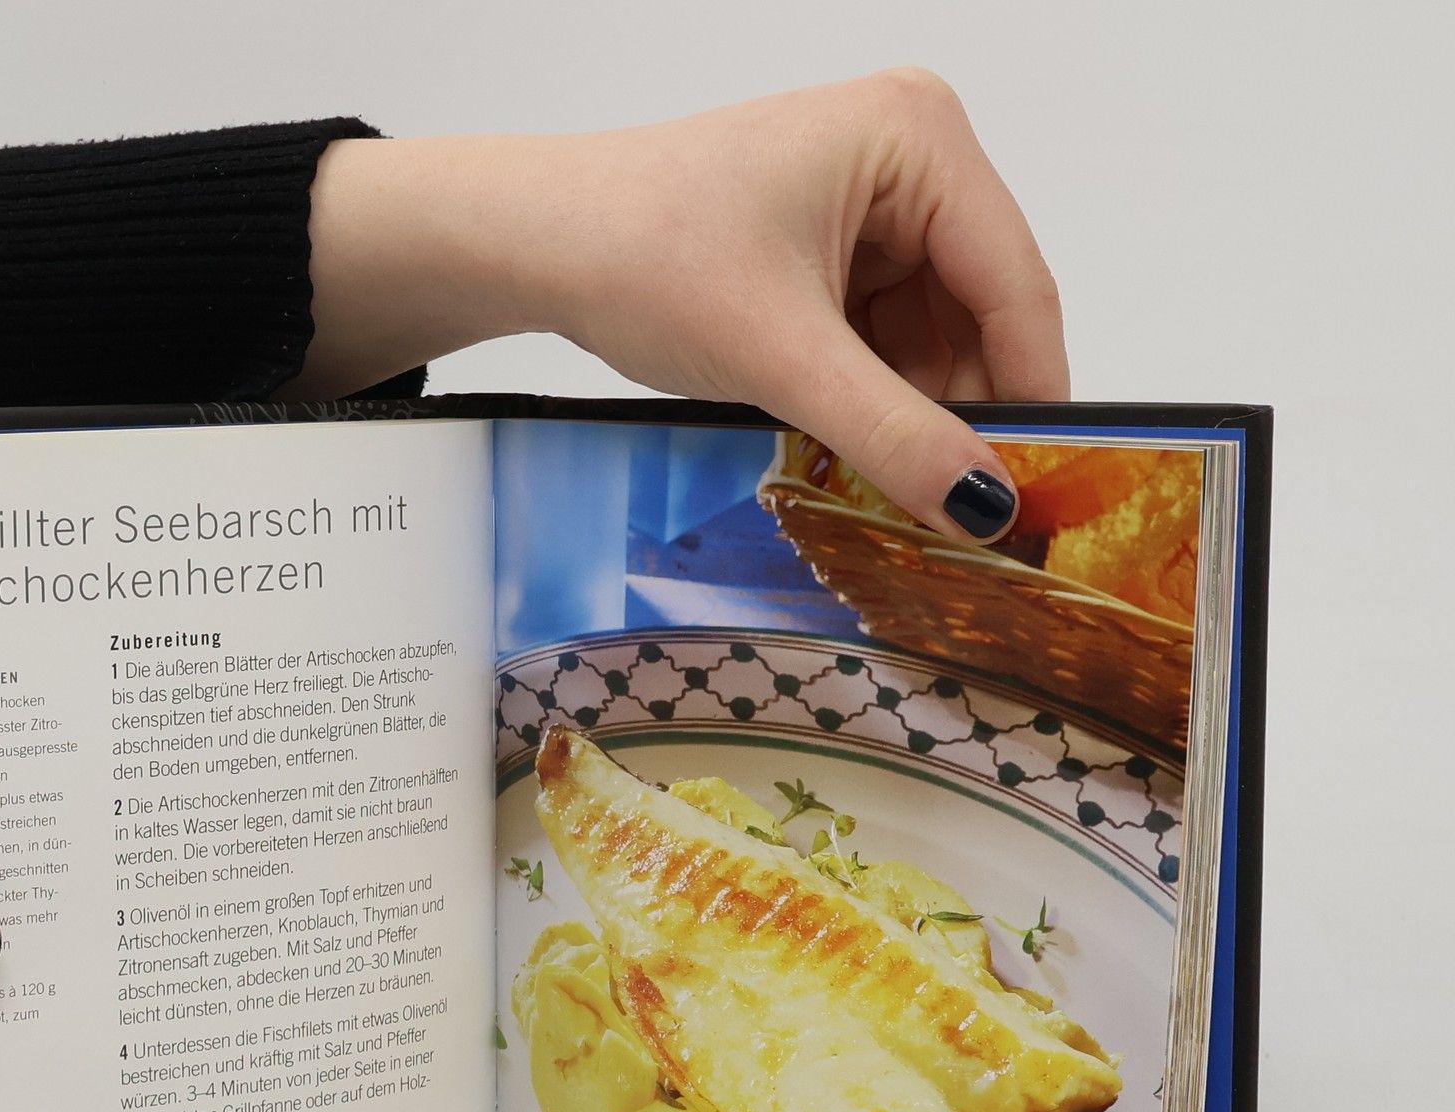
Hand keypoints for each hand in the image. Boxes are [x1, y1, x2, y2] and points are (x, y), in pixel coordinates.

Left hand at [296, 69, 1064, 542]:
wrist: (541, 244)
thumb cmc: (640, 256)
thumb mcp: (781, 357)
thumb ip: (893, 434)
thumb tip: (985, 507)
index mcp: (920, 137)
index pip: (1016, 286)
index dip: (1031, 398)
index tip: (1032, 499)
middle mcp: (913, 151)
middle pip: (982, 312)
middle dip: (960, 409)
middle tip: (949, 513)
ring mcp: (876, 197)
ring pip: (936, 334)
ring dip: (909, 408)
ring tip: (870, 474)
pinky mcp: (838, 241)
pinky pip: (889, 334)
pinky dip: (872, 393)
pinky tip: (838, 436)